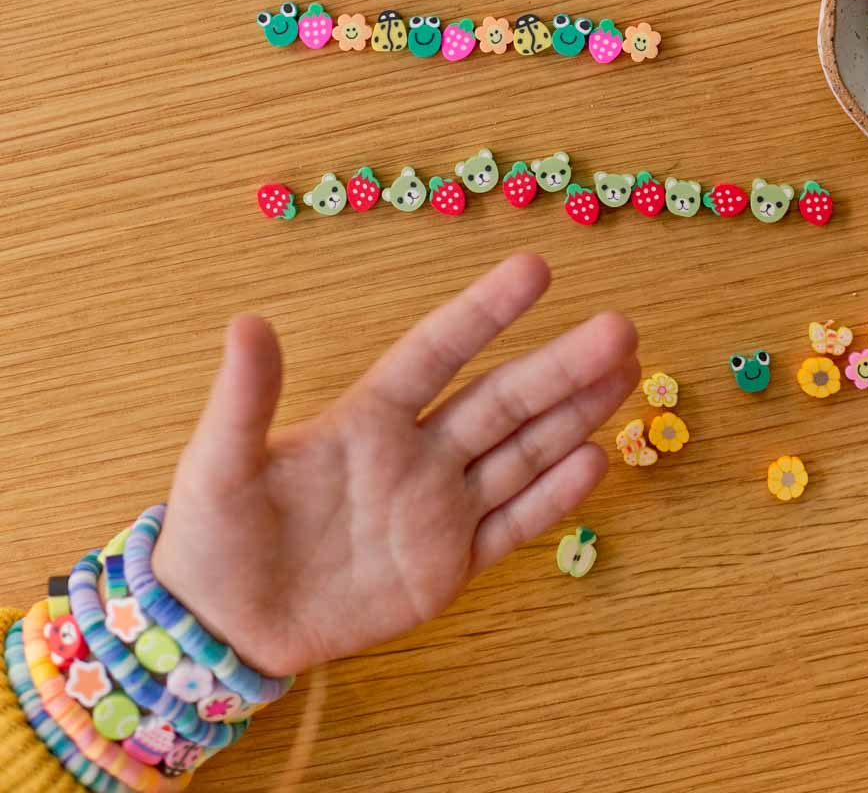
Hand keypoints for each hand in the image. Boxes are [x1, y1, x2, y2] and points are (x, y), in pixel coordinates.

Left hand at [153, 253, 637, 675]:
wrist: (219, 626)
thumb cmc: (214, 532)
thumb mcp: (219, 461)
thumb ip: (245, 397)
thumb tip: (247, 322)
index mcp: (367, 418)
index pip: (438, 351)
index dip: (484, 311)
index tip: (535, 268)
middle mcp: (415, 454)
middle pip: (500, 400)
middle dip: (560, 365)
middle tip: (620, 328)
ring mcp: (436, 511)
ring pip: (520, 454)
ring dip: (574, 415)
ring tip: (627, 373)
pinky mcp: (445, 570)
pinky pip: (509, 528)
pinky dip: (553, 498)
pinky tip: (597, 459)